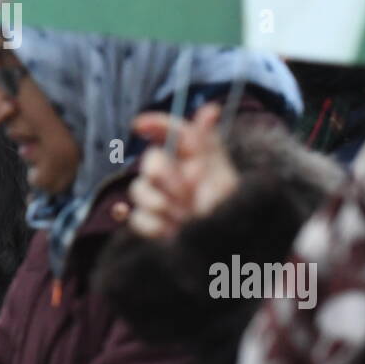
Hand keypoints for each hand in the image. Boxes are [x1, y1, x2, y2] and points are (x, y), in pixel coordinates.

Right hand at [128, 103, 239, 240]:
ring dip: (162, 205)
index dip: (155, 124)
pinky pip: (137, 217)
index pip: (170, 132)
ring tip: (185, 220)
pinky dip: (155, 227)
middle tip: (188, 195)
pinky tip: (171, 233)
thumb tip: (210, 107)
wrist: (224, 256)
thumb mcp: (222, 178)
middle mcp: (173, 176)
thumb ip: (208, 145)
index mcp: (192, 160)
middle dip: (166, 177)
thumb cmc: (227, 216)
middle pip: (150, 161)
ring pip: (139, 190)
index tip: (139, 125)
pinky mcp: (148, 223)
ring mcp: (158, 200)